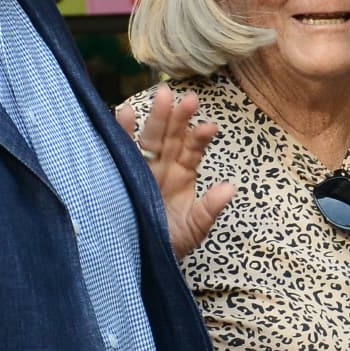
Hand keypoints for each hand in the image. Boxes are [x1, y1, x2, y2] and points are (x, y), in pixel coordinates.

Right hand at [125, 84, 232, 257]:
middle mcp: (163, 163)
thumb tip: (229, 188)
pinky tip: (124, 112)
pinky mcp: (120, 169)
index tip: (210, 128)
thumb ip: (208, 209)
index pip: (193, 150)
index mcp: (183, 173)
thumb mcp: (192, 229)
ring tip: (163, 95)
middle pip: (172, 136)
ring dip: (157, 116)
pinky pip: (121, 146)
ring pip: (150, 136)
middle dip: (180, 118)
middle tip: (189, 99)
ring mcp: (142, 164)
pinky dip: (121, 130)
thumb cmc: (168, 242)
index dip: (200, 138)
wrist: (137, 255)